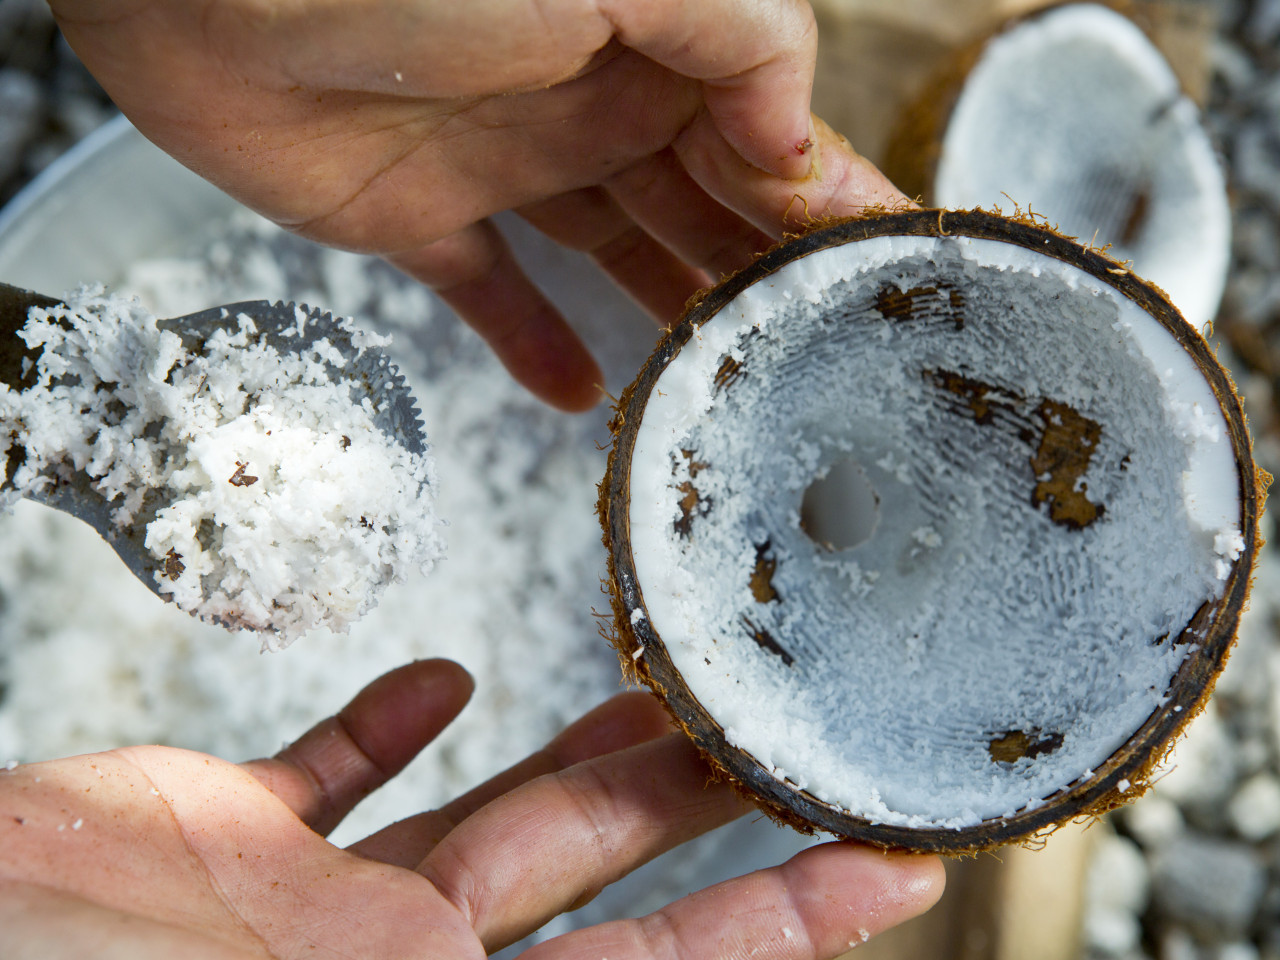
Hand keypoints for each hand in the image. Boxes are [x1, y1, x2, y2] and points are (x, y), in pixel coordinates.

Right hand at [0, 659, 941, 958]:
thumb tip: (499, 948)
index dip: (782, 926)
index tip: (889, 868)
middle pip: (589, 872)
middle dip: (697, 806)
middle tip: (795, 746)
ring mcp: (319, 906)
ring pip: (488, 814)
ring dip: (578, 757)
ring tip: (660, 700)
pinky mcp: (238, 844)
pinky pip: (341, 777)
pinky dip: (390, 728)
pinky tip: (447, 678)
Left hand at [50, 1, 906, 410]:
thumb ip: (739, 36)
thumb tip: (800, 142)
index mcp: (652, 38)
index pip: (769, 131)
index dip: (831, 199)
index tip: (887, 272)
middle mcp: (587, 97)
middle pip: (700, 202)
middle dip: (760, 271)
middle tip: (819, 357)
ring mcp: (503, 160)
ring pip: (614, 251)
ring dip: (670, 313)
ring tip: (722, 390)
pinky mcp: (416, 216)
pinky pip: (491, 288)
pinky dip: (533, 342)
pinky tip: (581, 394)